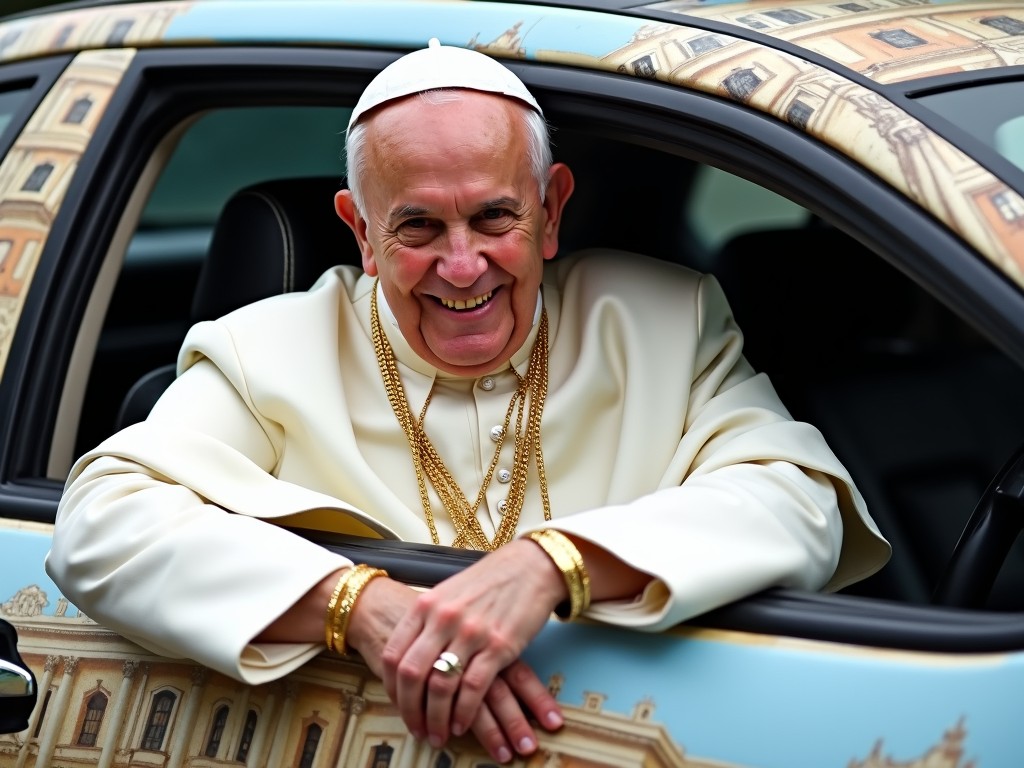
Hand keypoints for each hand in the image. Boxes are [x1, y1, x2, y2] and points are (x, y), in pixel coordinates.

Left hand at [374, 539, 568, 759]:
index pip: (394, 655)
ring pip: (441, 686)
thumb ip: (427, 621)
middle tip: (416, 729)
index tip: (398, 705)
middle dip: (410, 710)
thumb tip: (411, 655)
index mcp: (426, 605)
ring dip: (436, 718)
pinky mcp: (499, 645)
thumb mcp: (448, 593)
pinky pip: (473, 688)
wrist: (531, 566)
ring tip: (437, 734)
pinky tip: (461, 724)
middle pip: (412, 675)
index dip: (391, 688)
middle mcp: (443, 618)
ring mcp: (471, 632)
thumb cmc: (489, 581)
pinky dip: (464, 713)